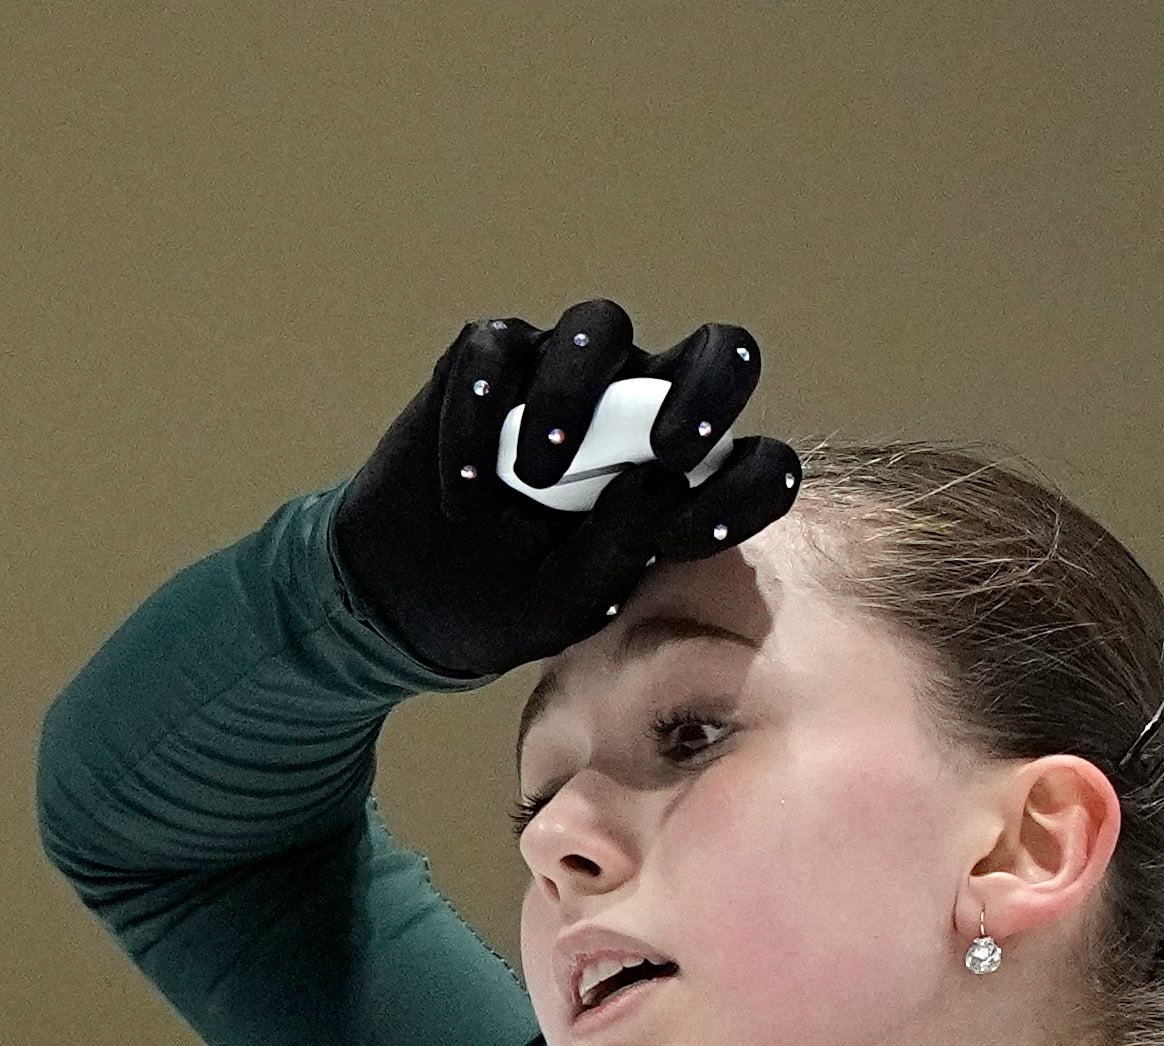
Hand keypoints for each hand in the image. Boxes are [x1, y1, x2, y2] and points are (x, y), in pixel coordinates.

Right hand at [327, 299, 802, 679]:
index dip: (745, 485)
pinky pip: (494, 350)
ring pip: (600, 327)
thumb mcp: (572, 600)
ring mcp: (563, 373)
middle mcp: (638, 406)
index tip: (682, 540)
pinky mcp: (487, 362)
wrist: (412, 596)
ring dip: (576, 390)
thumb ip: (621, 550)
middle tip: (670, 448)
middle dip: (704, 388)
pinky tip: (462, 484)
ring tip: (537, 475)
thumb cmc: (513, 599)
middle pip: (709, 352)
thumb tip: (657, 482)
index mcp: (682, 474)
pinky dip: (478, 411)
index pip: (752, 455)